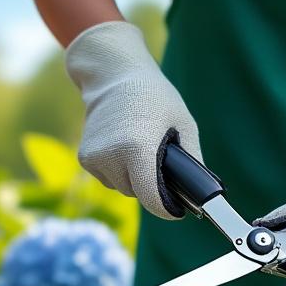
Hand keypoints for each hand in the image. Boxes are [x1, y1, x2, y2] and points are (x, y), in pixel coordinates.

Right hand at [65, 21, 201, 218]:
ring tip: (141, 149)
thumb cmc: (154, 96)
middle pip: (138, 194)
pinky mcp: (84, 158)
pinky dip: (119, 171)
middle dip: (152, 187)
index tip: (177, 210)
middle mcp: (111, 157)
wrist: (113, 75)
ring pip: (123, 188)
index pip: (152, 200)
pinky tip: (124, 147)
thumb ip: (192, 161)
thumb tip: (200, 193)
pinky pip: (109, 178)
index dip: (167, 210)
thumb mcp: (184, 124)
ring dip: (134, 179)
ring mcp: (94, 159)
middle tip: (161, 164)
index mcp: (138, 148)